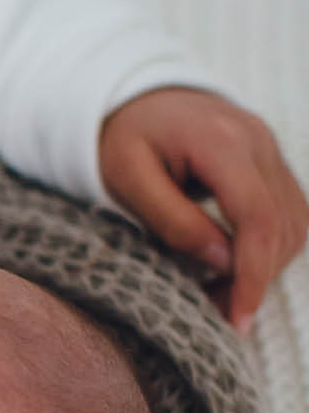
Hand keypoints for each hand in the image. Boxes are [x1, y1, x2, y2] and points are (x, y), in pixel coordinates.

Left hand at [99, 87, 308, 332]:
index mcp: (221, 141)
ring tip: (220, 291)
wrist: (130, 94)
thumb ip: (173, 219)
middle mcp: (257, 140)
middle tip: (217, 311)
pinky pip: (288, 210)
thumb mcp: (127, 179)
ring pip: (294, 222)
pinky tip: (234, 262)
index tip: (238, 318)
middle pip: (281, 226)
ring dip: (265, 264)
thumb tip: (223, 262)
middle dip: (255, 277)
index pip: (257, 218)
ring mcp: (270, 146)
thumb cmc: (121, 138)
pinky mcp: (270, 157)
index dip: (253, 274)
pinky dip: (269, 243)